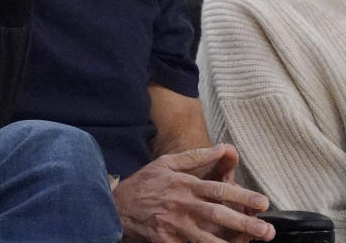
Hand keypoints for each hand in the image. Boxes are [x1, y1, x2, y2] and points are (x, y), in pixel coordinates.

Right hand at [114, 145, 275, 242]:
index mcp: (182, 184)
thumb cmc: (144, 184)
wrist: (114, 206)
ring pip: (205, 237)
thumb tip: (224, 147)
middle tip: (266, 231)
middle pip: (216, 214)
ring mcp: (172, 225)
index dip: (240, 196)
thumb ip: (196, 157)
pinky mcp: (164, 241)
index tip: (262, 202)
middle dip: (243, 223)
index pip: (216, 190)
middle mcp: (180, 204)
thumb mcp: (166, 163)